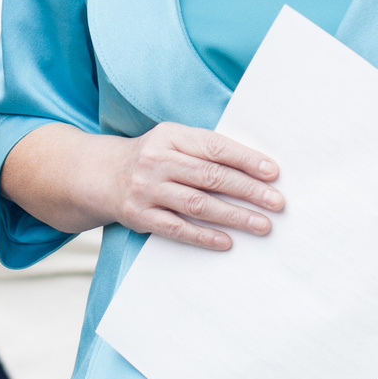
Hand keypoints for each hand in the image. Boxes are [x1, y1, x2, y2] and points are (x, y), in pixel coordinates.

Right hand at [95, 123, 282, 250]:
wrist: (101, 175)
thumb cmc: (153, 157)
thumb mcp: (173, 141)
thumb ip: (206, 150)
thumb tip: (256, 170)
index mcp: (170, 136)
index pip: (214, 146)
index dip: (245, 159)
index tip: (272, 173)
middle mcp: (156, 161)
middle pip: (210, 176)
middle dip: (248, 190)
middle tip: (276, 203)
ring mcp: (146, 189)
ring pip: (197, 204)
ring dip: (233, 216)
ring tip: (261, 225)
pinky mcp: (139, 216)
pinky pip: (176, 228)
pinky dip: (204, 236)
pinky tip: (227, 242)